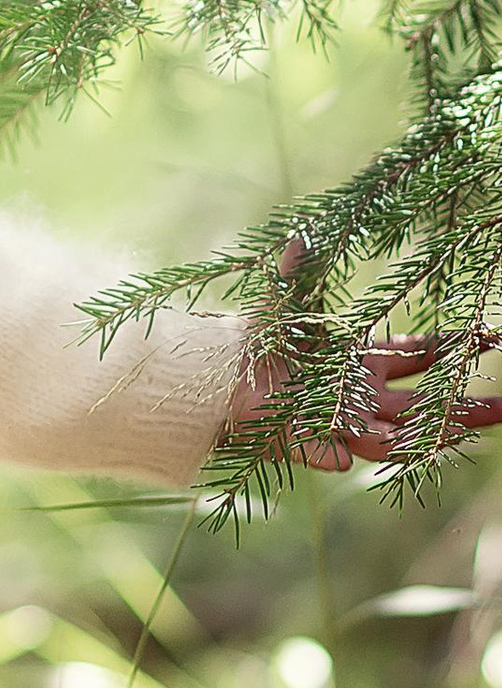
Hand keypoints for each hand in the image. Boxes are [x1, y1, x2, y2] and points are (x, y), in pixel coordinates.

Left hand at [227, 234, 501, 470]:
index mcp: (358, 362)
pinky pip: (330, 451)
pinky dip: (337, 452)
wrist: (213, 373)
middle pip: (422, 405)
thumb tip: (301, 233)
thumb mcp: (279, 302)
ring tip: (466, 431)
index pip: (415, 358)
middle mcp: (358, 396)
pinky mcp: (306, 440)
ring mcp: (338, 422)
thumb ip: (295, 272)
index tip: (486, 339)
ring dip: (429, 435)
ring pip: (393, 434)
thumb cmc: (254, 340)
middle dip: (465, 405)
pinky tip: (359, 455)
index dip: (450, 351)